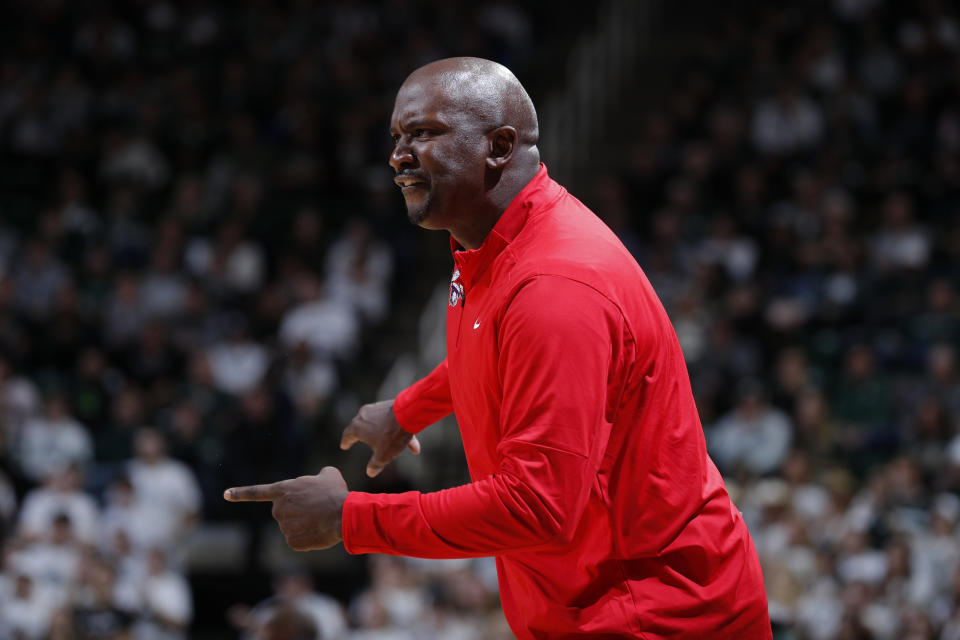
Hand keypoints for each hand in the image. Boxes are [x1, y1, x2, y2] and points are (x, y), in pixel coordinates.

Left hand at [224, 467, 347, 550]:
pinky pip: (297, 539)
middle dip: (296, 511)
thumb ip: (317, 476)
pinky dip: (307, 537)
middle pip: (283, 511)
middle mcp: (278, 508)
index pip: (256, 492)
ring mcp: (283, 526)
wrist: (343, 515)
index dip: (240, 493)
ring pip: (291, 526)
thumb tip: (320, 479)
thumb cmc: (336, 492)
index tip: (226, 494)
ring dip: (303, 523)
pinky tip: (318, 530)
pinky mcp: (291, 541)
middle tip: (316, 508)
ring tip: (321, 518)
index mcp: (283, 490)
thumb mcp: (328, 474)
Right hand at [340, 399, 419, 476]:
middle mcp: (364, 415)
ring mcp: (377, 408)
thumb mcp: (383, 456)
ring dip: (390, 438)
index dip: (346, 442)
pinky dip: (400, 432)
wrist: (409, 414)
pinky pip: (393, 421)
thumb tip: (370, 472)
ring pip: (382, 426)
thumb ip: (375, 465)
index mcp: (357, 427)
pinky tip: (414, 445)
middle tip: (369, 445)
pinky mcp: (390, 405)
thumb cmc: (391, 435)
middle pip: (364, 429)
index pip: (347, 435)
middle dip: (370, 440)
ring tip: (401, 448)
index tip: (344, 446)